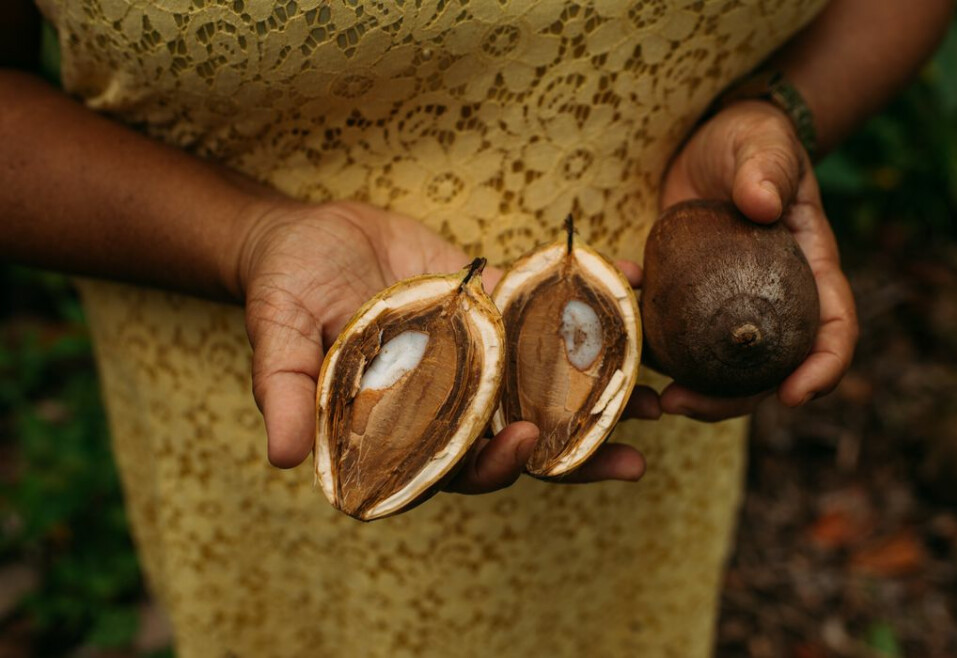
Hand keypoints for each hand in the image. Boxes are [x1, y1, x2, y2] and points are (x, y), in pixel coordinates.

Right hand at [234, 200, 644, 489]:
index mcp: (403, 424)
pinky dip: (591, 306)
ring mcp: (480, 354)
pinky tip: (637, 289)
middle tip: (632, 454)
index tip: (525, 445)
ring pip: (545, 384)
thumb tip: (283, 458)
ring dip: (600, 393)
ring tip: (659, 397)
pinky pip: (544, 314)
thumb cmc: (283, 289)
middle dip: (575, 451)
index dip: (491, 465)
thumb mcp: (278, 337)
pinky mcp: (497, 307)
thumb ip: (286, 393)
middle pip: (517, 436)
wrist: (308, 231)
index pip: (453, 464)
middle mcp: (450, 398)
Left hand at [658, 100, 857, 420]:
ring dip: (688, 390)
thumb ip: (767, 169)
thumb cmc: (751, 141)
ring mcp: (730, 307)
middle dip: (732, 402)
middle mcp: (774, 302)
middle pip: (768, 369)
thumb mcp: (764, 144)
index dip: (822, 367)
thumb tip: (761, 203)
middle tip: (682, 404)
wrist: (710, 142)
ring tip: (652, 398)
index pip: (833, 327)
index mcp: (811, 270)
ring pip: (719, 368)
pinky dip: (649, 342)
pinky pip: (674, 335)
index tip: (794, 395)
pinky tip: (620, 328)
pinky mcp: (690, 302)